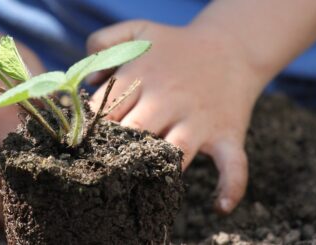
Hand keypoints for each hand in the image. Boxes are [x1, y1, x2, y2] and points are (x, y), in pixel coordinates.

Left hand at [87, 20, 265, 213]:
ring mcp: (199, 120)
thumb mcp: (138, 30)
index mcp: (143, 77)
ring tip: (142, 183)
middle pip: (134, 132)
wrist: (232, 46)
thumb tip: (88, 81)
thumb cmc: (177, 46)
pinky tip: (219, 206)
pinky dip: (231, 187)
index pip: (106, 110)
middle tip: (104, 165)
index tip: (82, 143)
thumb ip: (103, 41)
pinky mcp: (227, 135)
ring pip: (174, 152)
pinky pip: (233, 165)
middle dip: (117, 150)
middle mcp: (169, 101)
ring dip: (158, 169)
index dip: (91, 129)